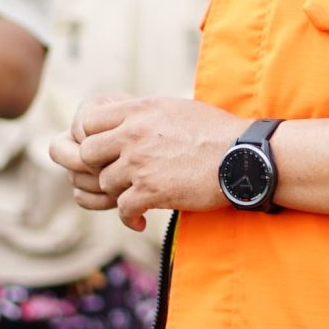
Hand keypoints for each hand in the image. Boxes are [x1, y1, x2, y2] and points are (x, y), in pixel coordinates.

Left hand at [48, 94, 240, 231]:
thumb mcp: (173, 107)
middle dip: (97, 168)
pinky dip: (130, 218)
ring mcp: (140, 163)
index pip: (87, 120)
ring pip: (105, 183)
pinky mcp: (151, 190)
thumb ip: (141, 113)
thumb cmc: (214, 132)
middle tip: (114, 177)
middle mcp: (134, 134)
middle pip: (87, 154)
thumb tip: (117, 118)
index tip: (100, 151)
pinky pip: (123, 209)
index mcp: (139, 110)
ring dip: (118, 193)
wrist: (242, 157)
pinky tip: (141, 220)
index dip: (87, 137)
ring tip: (137, 196)